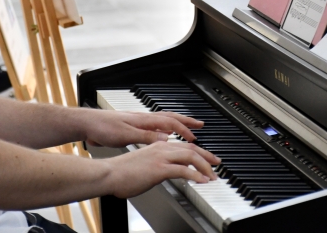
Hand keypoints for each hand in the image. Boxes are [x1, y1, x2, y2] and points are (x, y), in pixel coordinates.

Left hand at [82, 109, 204, 147]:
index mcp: (144, 120)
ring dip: (177, 123)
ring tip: (186, 128)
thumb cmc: (103, 128)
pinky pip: (155, 124)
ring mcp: (138, 120)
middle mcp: (143, 118)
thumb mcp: (125, 135)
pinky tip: (163, 134)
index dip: (184, 130)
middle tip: (200, 125)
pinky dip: (165, 127)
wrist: (87, 123)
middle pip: (170, 117)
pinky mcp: (132, 125)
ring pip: (163, 119)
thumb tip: (167, 137)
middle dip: (186, 121)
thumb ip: (146, 136)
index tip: (195, 138)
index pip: (170, 122)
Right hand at [106, 141, 220, 197]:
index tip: (207, 158)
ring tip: (212, 176)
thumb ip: (156, 164)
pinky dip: (195, 175)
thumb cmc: (121, 172)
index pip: (184, 146)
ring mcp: (160, 157)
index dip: (198, 151)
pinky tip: (202, 181)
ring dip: (204, 166)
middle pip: (191, 148)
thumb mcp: (143, 164)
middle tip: (217, 164)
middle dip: (207, 156)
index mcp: (157, 145)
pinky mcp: (159, 169)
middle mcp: (161, 148)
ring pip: (190, 156)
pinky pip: (183, 170)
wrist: (109, 174)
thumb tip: (164, 172)